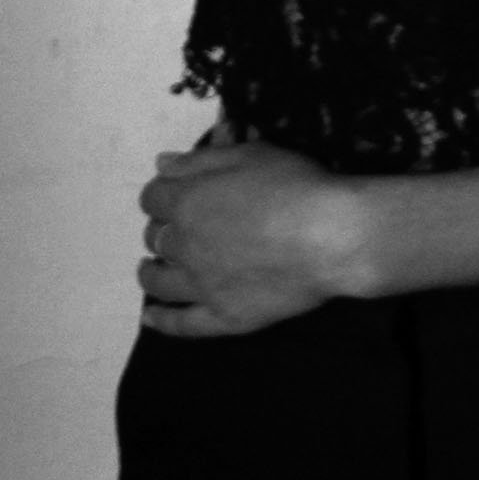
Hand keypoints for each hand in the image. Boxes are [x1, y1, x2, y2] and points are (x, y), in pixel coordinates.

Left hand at [136, 135, 360, 338]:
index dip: (161, 193)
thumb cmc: (293, 186)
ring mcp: (202, 286)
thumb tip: (161, 164)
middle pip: (155, 237)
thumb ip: (201, 159)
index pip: (154, 197)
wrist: (329, 237)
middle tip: (176, 228)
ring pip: (159, 282)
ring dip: (150, 273)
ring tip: (151, 269)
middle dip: (161, 228)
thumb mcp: (249, 155)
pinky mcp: (222, 317)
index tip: (172, 194)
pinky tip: (151, 318)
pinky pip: (182, 324)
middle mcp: (185, 245)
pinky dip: (161, 321)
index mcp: (188, 201)